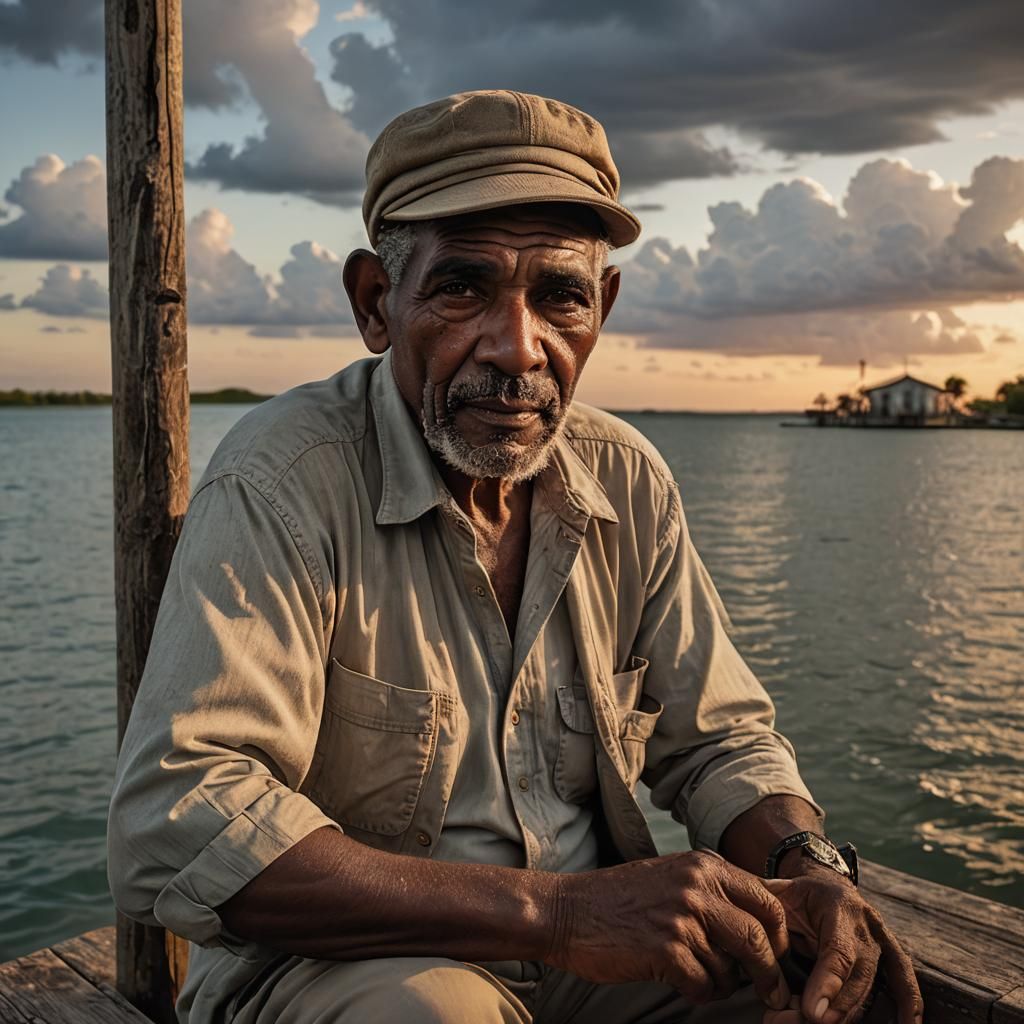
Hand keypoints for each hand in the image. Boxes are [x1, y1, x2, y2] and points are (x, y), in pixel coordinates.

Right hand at [548, 850, 791, 1008]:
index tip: (778, 956)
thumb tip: (760, 924)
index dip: (780, 936)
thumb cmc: (619, 899)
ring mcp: (682, 918)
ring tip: (700, 977)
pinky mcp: (666, 951)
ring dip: (722, 983)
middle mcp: (698, 887)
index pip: (768, 902)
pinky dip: (699, 992)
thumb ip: (712, 891)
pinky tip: (682, 982)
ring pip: (731, 968)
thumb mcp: (671, 876)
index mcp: (704, 866)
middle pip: (759, 939)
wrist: (567, 911)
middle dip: (769, 972)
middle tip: (771, 992)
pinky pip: (705, 986)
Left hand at [762, 866, 922, 1023]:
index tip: (812, 1012)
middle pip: (856, 977)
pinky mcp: (891, 956)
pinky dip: (909, 1006)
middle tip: (800, 1022)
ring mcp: (882, 941)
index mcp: (839, 906)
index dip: (827, 983)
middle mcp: (866, 926)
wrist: (824, 886)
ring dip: (843, 1016)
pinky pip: (905, 983)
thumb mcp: (778, 895)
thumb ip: (767, 914)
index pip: (838, 951)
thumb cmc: (797, 895)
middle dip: (831, 1009)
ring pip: (870, 988)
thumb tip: (749, 937)